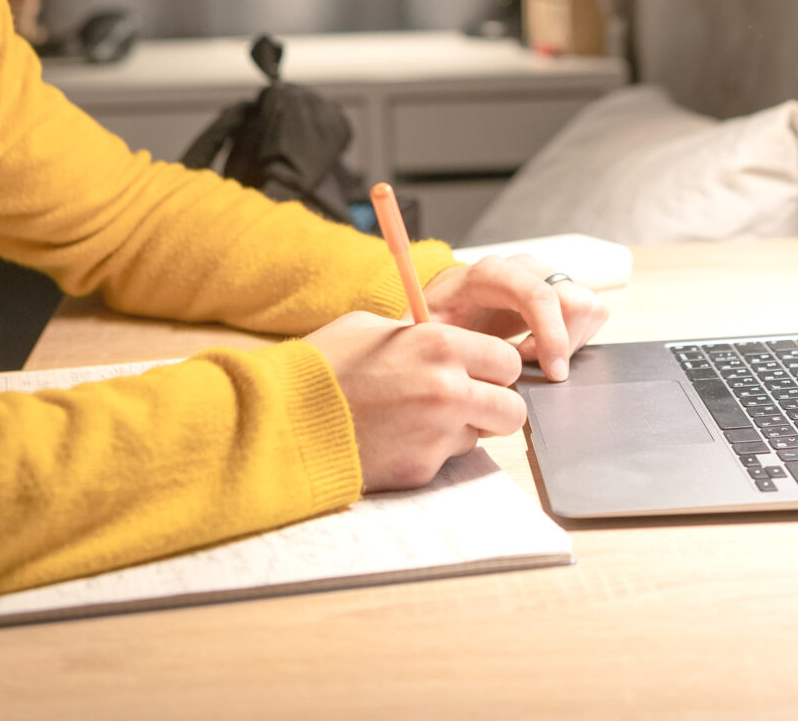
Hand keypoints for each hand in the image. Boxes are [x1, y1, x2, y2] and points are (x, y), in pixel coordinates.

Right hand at [305, 311, 525, 489]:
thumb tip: (445, 339)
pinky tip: (400, 436)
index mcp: (439, 346)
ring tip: (422, 416)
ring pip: (483, 436)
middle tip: (468, 398)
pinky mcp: (421, 469)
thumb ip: (421, 335)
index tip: (478, 367)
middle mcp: (448, 391)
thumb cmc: (323, 367)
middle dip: (495, 403)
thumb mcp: (372, 328)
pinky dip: (432, 449)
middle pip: (512, 407)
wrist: (285, 420)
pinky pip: (448, 458)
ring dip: (464, 427)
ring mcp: (437, 435)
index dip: (494, 366)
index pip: (507, 361)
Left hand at [422, 255, 611, 381]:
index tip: (553, 374)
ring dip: (569, 342)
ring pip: (588, 308)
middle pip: (572, 301)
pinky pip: (591, 314)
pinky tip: (545, 351)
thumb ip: (437, 339)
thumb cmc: (439, 318)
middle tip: (530, 366)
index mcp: (491, 274)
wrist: (448, 303)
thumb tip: (456, 358)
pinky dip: (575, 339)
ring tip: (533, 357)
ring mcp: (545, 276)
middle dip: (561, 344)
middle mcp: (524, 268)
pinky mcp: (561, 290)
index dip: (552, 335)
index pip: (538, 295)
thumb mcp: (427, 330)